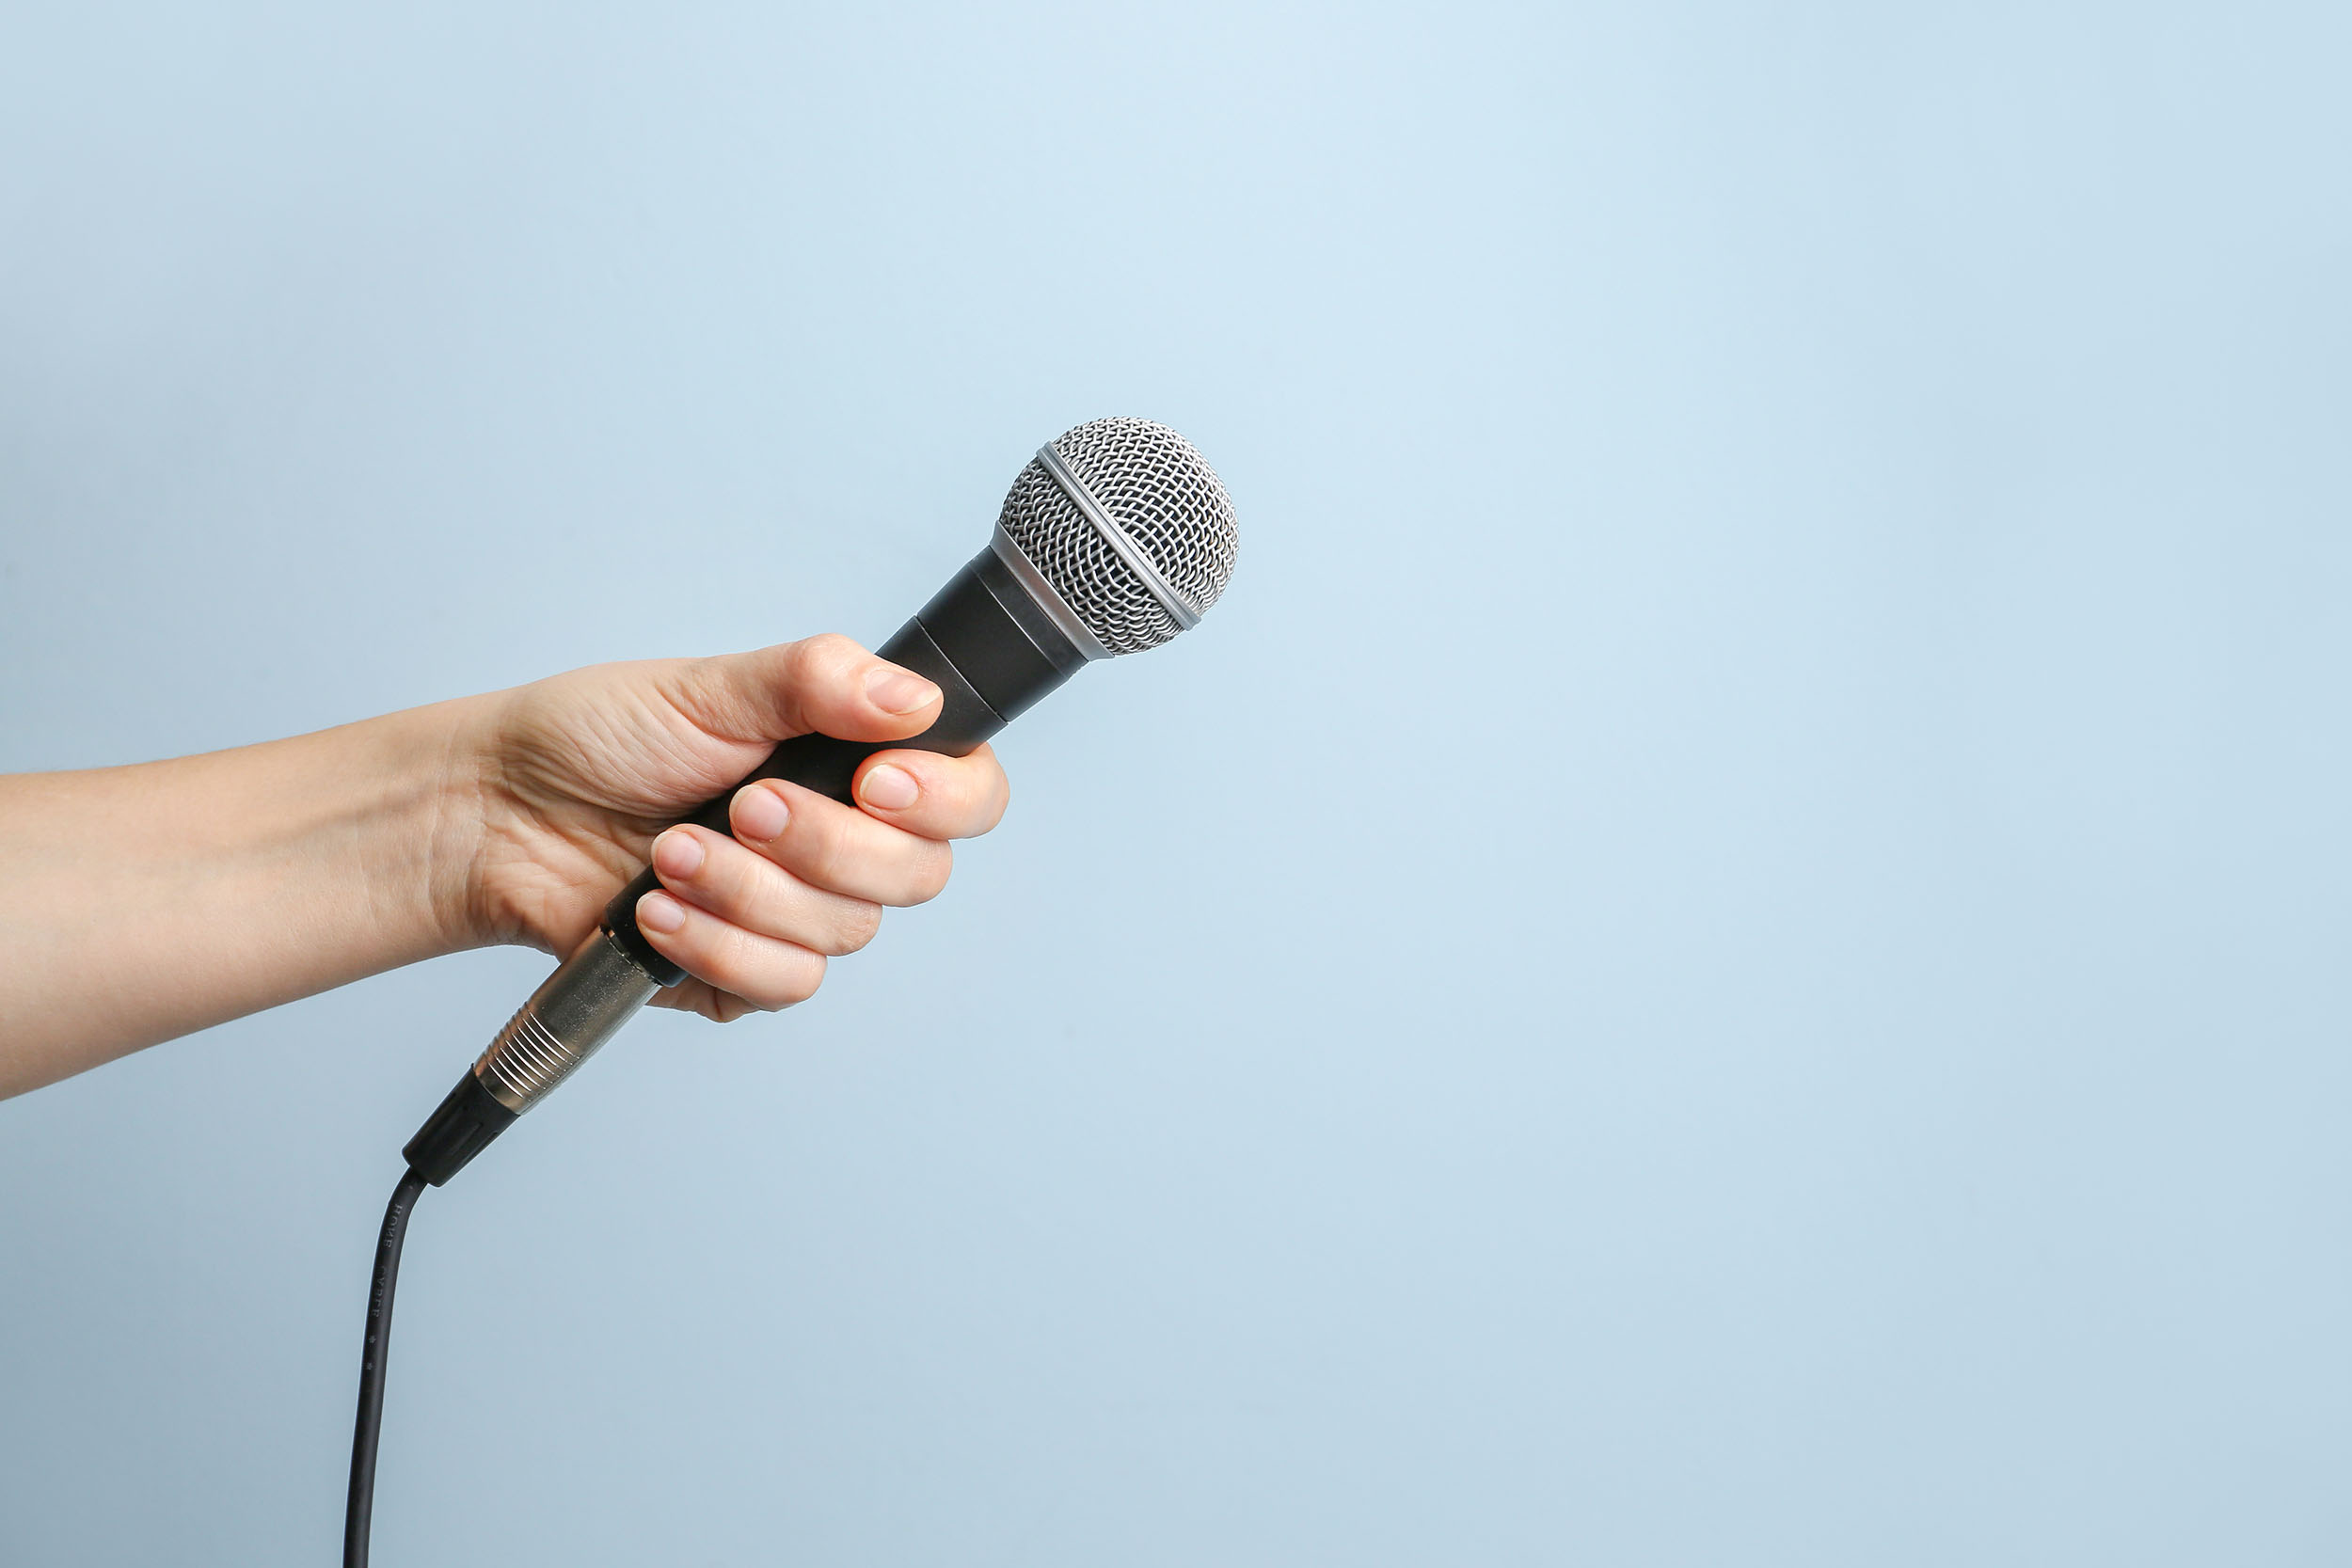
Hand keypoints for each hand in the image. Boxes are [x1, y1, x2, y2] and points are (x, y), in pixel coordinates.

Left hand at [459, 634, 1009, 1021]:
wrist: (497, 813)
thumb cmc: (595, 739)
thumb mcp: (709, 687)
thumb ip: (819, 682)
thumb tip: (912, 696)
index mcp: (853, 763)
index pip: (966, 793)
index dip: (945, 799)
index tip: (878, 781)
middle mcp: (841, 841)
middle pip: (916, 875)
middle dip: (825, 844)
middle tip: (743, 805)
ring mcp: (797, 912)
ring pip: (843, 934)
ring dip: (750, 893)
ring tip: (669, 851)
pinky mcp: (745, 974)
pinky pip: (782, 986)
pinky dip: (719, 946)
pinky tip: (659, 912)